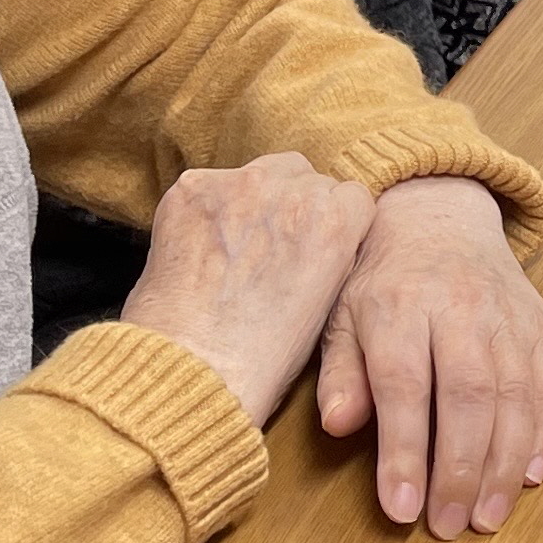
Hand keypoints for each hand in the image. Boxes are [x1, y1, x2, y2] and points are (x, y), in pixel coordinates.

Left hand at [120, 153, 376, 425]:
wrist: (192, 370)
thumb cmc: (260, 358)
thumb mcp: (329, 304)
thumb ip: (333, 253)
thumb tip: (322, 235)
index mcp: (334, 221)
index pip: (351, 196)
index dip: (334, 225)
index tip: (315, 248)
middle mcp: (290, 191)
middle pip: (306, 176)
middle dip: (294, 206)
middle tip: (273, 251)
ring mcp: (236, 185)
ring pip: (260, 172)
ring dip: (254, 200)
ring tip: (237, 250)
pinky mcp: (191, 190)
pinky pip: (210, 185)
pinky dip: (208, 211)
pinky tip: (203, 250)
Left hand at [315, 176, 542, 537]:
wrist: (437, 217)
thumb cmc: (378, 282)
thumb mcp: (338, 315)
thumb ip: (340, 372)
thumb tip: (340, 425)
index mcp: (398, 305)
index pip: (404, 386)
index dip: (405, 452)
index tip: (402, 511)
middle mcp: (458, 307)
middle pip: (468, 394)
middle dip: (461, 469)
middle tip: (450, 526)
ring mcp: (506, 314)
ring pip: (515, 394)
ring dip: (505, 464)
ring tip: (488, 516)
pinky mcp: (540, 324)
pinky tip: (531, 475)